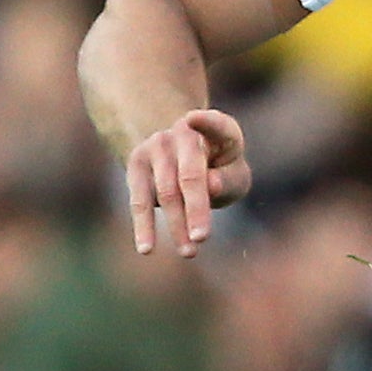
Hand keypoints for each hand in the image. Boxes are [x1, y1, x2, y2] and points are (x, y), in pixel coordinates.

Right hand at [125, 108, 249, 257]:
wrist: (179, 153)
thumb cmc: (219, 169)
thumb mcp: (235, 175)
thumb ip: (229, 180)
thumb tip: (211, 186)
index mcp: (218, 131)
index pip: (216, 125)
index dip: (206, 122)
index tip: (192, 118)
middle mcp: (184, 133)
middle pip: (190, 174)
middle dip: (196, 207)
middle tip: (202, 237)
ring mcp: (157, 146)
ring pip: (166, 191)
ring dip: (177, 224)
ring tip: (189, 252)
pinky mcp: (136, 163)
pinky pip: (139, 199)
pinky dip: (144, 225)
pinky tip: (146, 249)